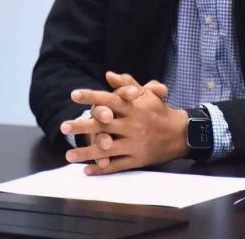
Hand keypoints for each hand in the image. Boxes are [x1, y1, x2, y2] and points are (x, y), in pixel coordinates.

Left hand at [60, 76, 187, 174]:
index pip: (110, 100)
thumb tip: (108, 75)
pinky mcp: (137, 160)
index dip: (92, 97)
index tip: (74, 94)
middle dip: (83, 126)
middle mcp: (133, 126)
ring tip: (68, 154)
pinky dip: (102, 168)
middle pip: (104, 126)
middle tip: (64, 126)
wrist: (180, 134)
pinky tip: (87, 170)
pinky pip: (117, 165)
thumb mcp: (146, 94)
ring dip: (87, 152)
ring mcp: (135, 144)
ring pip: (108, 149)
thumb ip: (126, 84)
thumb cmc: (159, 111)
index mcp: (134, 108)